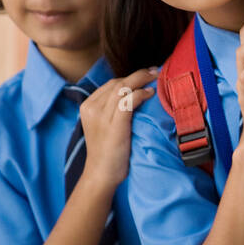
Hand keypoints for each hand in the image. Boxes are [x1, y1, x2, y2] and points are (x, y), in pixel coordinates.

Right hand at [78, 68, 158, 187]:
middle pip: (117, 82)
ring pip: (123, 88)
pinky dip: (141, 94)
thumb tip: (133, 95)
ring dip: (141, 80)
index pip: (111, 84)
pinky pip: (128, 101)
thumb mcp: (104, 126)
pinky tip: (151, 93)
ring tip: (156, 77)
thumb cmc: (107, 151)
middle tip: (155, 71)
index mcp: (87, 106)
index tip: (146, 74)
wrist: (101, 174)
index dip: (130, 77)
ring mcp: (102, 116)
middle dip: (137, 75)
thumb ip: (111, 110)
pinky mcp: (114, 125)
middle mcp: (92, 108)